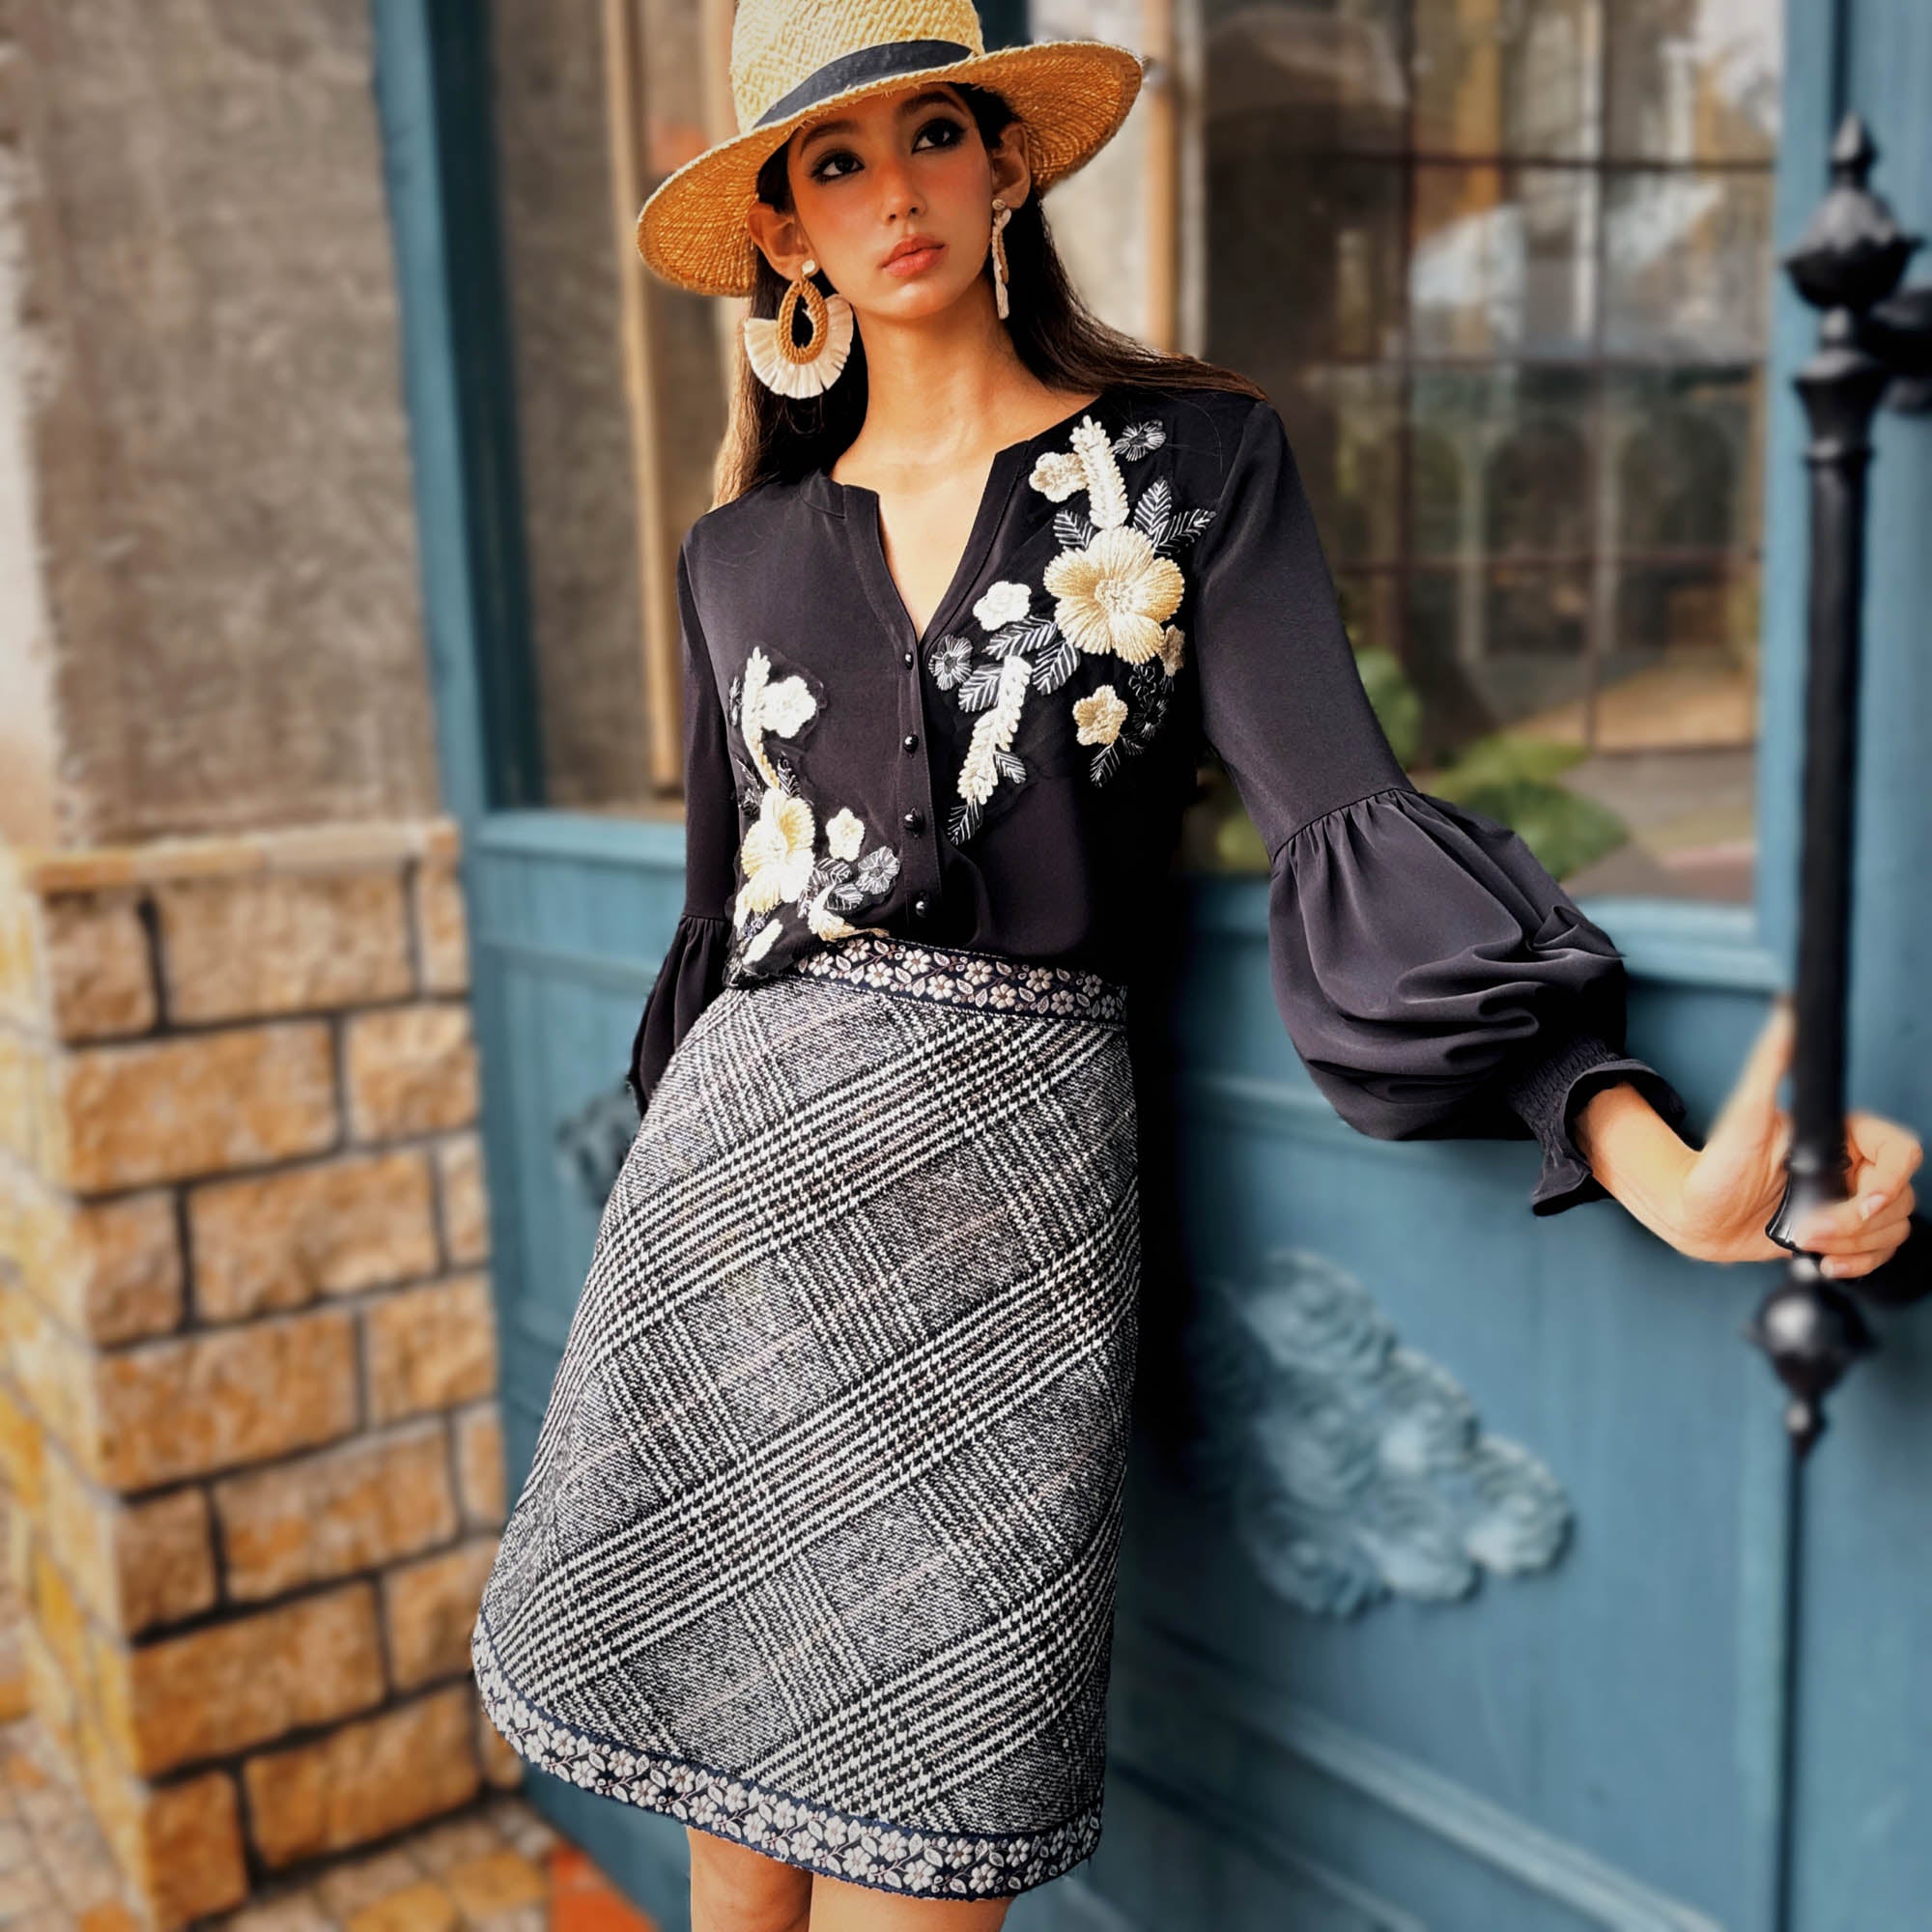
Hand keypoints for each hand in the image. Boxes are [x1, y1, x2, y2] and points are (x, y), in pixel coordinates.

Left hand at [1672, 998, 1922, 1274]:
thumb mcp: (1743, 1113)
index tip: (1861, 1199)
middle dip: (1858, 1223)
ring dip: (1857, 1245)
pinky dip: (1861, 1262)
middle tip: (1810, 1228)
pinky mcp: (1839, 1231)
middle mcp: (1849, 1164)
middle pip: (1900, 1196)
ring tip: (1808, 1241)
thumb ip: (1769, 1063)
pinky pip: (1879, 1250)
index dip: (1889, 1179)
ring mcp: (1846, 1199)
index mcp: (1839, 1134)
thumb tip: (1787, 1012)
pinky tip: (1827, 1261)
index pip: (1901, 1151)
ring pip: (1894, 1226)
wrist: (1693, 1215)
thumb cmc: (1713, 1163)